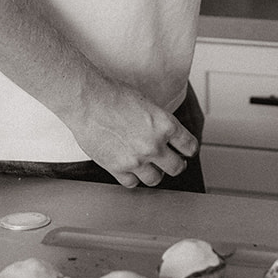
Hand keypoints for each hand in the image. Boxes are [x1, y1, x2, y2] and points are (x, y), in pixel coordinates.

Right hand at [69, 76, 198, 188]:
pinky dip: (133, 177)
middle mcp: (154, 145)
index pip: (189, 146)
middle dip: (176, 164)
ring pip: (156, 179)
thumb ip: (159, 122)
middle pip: (176, 167)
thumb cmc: (114, 95)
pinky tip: (131, 169)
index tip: (186, 151)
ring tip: (151, 166)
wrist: (88, 101)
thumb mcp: (147, 103)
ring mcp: (136, 159)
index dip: (189, 149)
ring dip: (155, 173)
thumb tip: (164, 134)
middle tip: (173, 161)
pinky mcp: (117, 168)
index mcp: (165, 125)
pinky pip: (132, 183)